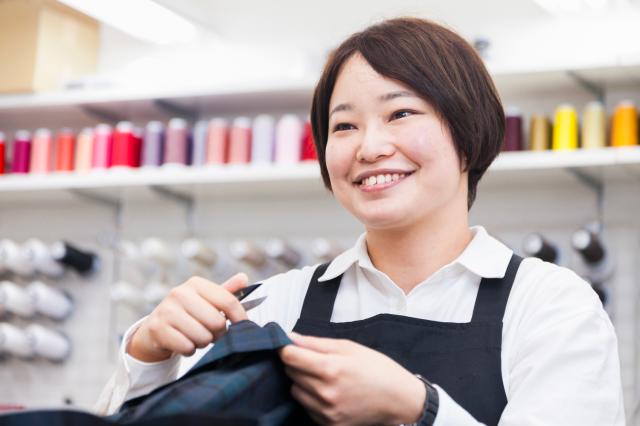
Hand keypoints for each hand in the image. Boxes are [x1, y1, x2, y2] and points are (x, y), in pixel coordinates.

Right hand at [127, 272, 248, 361]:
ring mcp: (167, 310)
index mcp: (196, 284)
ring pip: (203, 337)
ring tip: (195, 337)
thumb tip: (244, 278)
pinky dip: (189, 350)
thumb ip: (226, 292)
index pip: (228, 301)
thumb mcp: (206, 301)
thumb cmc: (188, 314)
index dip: (240, 317)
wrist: (155, 329)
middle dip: (218, 334)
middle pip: (217, 322)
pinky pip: (187, 347)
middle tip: (211, 334)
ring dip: (203, 343)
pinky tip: (183, 342)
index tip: (244, 327)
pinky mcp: (158, 329)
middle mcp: (180, 293)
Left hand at [279, 333, 425, 425]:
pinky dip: (311, 398)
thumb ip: (316, 343)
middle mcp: (325, 393)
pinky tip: (328, 392)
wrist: (398, 400)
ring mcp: (326, 412)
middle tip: (315, 360)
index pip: (290, 357)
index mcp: (331, 368)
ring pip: (295, 391)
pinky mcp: (328, 424)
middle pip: (291, 373)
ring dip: (302, 382)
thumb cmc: (377, 369)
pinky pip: (306, 407)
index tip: (287, 345)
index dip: (285, 348)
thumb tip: (291, 338)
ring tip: (323, 377)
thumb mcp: (349, 347)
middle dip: (297, 363)